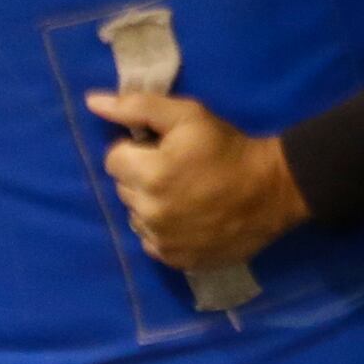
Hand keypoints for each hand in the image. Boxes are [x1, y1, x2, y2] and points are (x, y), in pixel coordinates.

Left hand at [85, 88, 308, 268]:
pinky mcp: (175, 259)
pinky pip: (150, 241)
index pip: (113, 160)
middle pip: (123, 188)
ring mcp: (162, 240)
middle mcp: (151, 212)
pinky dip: (161, 230)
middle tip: (176, 170)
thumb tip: (92, 103)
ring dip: (150, 204)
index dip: (136, 150)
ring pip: (135, 216)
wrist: (272, 191)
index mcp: (150, 174)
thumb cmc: (228, 148)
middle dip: (142, 176)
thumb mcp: (187, 115)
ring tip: (183, 195)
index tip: (162, 150)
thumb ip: (137, 107)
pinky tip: (187, 217)